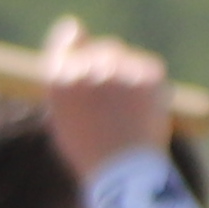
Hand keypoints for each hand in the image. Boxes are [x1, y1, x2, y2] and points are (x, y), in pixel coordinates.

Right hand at [36, 22, 185, 177]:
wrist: (124, 173)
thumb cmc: (90, 153)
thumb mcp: (65, 119)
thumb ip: (68, 85)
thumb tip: (76, 37)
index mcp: (60, 80)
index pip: (68, 38)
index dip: (75, 37)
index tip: (79, 34)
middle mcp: (87, 68)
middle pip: (104, 48)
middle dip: (109, 65)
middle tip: (116, 99)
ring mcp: (120, 69)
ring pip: (128, 61)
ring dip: (129, 77)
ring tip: (128, 116)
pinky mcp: (148, 73)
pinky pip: (148, 70)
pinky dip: (148, 86)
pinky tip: (143, 114)